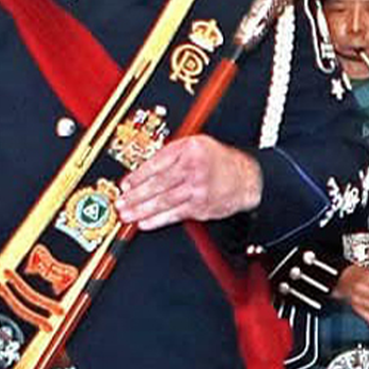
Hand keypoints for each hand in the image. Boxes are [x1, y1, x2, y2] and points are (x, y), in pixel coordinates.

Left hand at [116, 135, 262, 230]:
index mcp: (190, 150)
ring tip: (127, 215)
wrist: (247, 178)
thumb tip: (144, 167)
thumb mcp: (197, 144)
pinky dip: (159, 220)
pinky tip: (146, 223)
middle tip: (120, 203)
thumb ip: (172, 152)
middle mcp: (194, 169)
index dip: (138, 175)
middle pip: (158, 184)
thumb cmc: (220, 161)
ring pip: (164, 201)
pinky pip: (176, 215)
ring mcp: (198, 190)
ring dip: (142, 210)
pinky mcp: (201, 207)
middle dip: (135, 196)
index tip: (124, 184)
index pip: (157, 163)